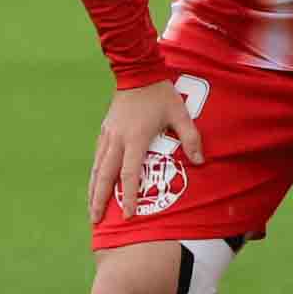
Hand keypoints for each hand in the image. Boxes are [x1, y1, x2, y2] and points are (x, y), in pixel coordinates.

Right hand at [89, 79, 190, 225]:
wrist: (137, 72)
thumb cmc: (161, 94)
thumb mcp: (180, 114)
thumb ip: (191, 138)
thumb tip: (200, 161)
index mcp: (135, 138)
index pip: (129, 174)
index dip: (129, 197)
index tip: (128, 216)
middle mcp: (117, 140)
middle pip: (104, 176)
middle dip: (99, 200)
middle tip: (95, 220)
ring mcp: (108, 135)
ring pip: (97, 168)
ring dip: (92, 190)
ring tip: (91, 210)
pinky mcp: (104, 131)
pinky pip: (97, 158)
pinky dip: (94, 174)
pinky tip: (94, 185)